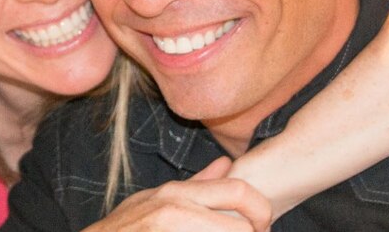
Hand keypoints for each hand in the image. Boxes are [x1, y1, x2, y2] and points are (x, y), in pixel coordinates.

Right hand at [82, 157, 271, 231]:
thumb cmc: (125, 228)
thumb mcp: (157, 199)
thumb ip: (197, 185)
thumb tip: (225, 164)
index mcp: (178, 193)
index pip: (238, 190)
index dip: (260, 209)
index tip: (262, 225)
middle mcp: (177, 211)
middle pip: (242, 225)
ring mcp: (173, 231)